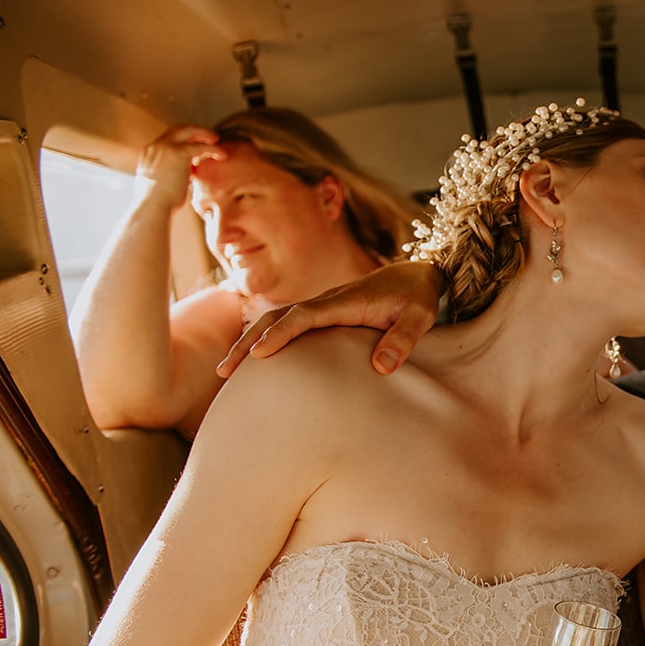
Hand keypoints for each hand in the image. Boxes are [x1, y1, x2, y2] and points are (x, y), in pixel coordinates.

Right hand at [136, 124, 223, 214]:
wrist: (152, 206)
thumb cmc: (158, 204)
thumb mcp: (161, 184)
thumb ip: (170, 175)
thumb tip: (185, 179)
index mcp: (149, 153)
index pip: (168, 139)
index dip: (184, 141)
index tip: (196, 146)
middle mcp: (155, 146)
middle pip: (177, 129)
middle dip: (194, 131)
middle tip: (210, 138)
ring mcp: (165, 147)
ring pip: (189, 131)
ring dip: (204, 135)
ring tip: (217, 141)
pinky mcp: (178, 153)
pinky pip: (200, 146)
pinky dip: (213, 149)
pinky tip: (222, 155)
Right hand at [216, 260, 444, 377]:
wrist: (417, 274)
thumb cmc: (418, 297)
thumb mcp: (420, 317)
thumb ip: (404, 339)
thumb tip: (381, 367)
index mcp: (345, 302)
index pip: (305, 316)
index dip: (281, 334)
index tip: (259, 354)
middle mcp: (327, 301)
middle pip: (277, 317)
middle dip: (248, 341)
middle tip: (225, 370)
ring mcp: (322, 306)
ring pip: (276, 319)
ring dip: (250, 340)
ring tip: (227, 370)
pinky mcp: (323, 313)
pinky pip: (287, 324)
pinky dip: (266, 338)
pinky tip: (253, 360)